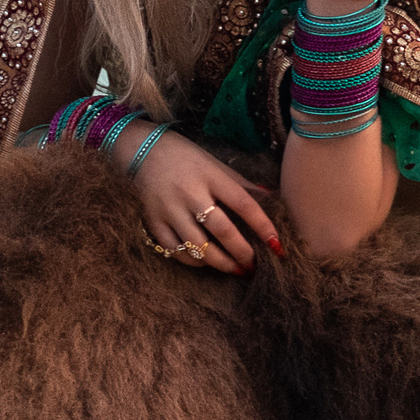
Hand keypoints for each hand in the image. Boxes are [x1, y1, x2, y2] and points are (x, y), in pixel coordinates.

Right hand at [110, 126, 282, 273]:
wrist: (142, 150)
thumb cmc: (186, 157)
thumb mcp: (215, 164)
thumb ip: (241, 183)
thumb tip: (271, 198)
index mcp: (210, 176)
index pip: (243, 204)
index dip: (263, 226)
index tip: (277, 245)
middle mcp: (190, 193)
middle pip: (222, 230)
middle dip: (242, 252)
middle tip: (255, 265)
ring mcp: (170, 209)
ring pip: (198, 246)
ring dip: (221, 263)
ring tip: (236, 269)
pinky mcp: (153, 221)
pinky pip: (174, 250)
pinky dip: (193, 260)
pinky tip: (206, 262)